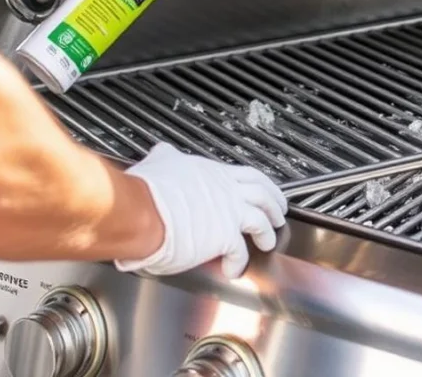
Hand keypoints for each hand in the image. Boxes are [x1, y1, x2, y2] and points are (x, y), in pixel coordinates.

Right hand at [115, 143, 287, 277]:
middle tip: (280, 213)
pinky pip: (239, 253)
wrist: (141, 210)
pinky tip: (233, 269)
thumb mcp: (158, 162)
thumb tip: (161, 151)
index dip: (262, 184)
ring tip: (268, 241)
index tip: (265, 189)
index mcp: (213, 174)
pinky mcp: (224, 237)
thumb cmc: (145, 190)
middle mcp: (225, 190)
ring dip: (267, 232)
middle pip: (263, 195)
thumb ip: (166, 157)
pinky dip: (239, 263)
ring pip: (261, 221)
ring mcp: (228, 213)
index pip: (247, 175)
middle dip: (275, 204)